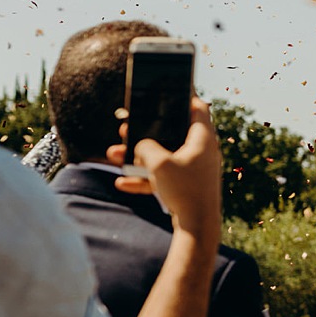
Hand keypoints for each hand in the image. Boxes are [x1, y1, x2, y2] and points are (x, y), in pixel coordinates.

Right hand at [105, 97, 221, 237]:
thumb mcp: (159, 162)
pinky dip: (144, 179)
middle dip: (147, 130)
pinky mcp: (186, 186)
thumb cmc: (184, 190)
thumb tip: (140, 145)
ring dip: (138, 156)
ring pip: (163, 156)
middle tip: (127, 126)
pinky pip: (162, 178)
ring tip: (113, 154)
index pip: (198, 108)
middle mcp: (201, 152)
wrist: (197, 228)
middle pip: (172, 132)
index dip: (184, 96)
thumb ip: (145, 147)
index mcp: (202, 139)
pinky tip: (121, 182)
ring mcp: (194, 170)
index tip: (169, 88)